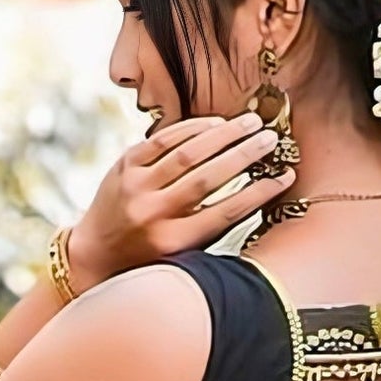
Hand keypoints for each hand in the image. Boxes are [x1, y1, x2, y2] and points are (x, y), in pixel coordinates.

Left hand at [67, 112, 293, 290]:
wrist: (94, 254)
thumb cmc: (148, 257)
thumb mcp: (182, 254)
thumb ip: (212, 227)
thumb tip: (257, 190)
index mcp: (173, 243)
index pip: (226, 212)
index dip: (260, 192)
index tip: (285, 176)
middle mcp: (153, 215)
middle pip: (209, 176)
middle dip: (246, 154)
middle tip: (271, 139)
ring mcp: (136, 187)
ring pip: (188, 152)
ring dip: (225, 134)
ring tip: (252, 123)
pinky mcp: (124, 165)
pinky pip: (164, 139)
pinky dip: (193, 128)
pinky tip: (216, 124)